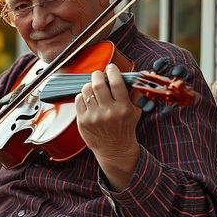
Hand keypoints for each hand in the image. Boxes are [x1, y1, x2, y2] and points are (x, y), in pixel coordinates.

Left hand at [75, 63, 141, 190]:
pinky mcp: (83, 121)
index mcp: (123, 107)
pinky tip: (88, 98)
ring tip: (93, 87)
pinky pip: (78, 99)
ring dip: (89, 85)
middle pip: (98, 84)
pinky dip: (82, 95)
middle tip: (99, 74)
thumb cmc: (125, 127)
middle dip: (97, 75)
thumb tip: (138, 75)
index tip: (111, 67)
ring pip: (86, 90)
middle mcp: (108, 112)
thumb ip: (135, 93)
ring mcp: (94, 117)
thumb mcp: (136, 111)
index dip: (112, 71)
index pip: (116, 83)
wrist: (114, 149)